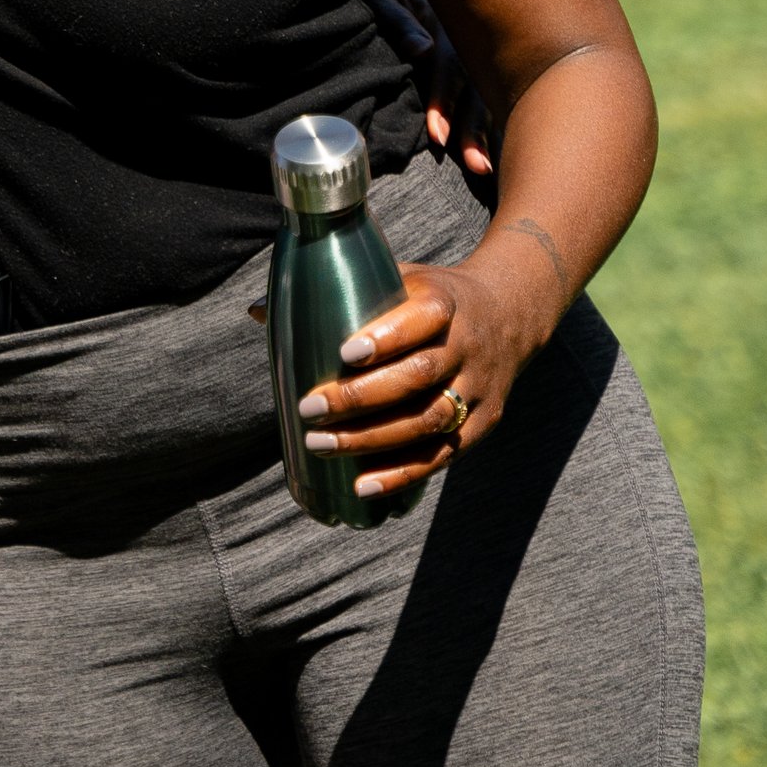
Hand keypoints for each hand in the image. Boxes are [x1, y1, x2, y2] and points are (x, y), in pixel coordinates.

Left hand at [289, 236, 562, 500]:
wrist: (509, 315)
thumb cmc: (430, 299)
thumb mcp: (397, 279)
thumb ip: (335, 293)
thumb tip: (256, 312)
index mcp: (446, 303)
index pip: (423, 320)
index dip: (386, 339)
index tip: (344, 354)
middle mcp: (467, 347)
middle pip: (418, 377)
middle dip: (361, 398)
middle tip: (309, 408)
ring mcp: (478, 389)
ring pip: (428, 420)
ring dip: (372, 440)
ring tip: (321, 446)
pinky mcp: (483, 424)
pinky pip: (443, 455)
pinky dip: (402, 475)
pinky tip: (362, 486)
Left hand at [368, 0, 493, 181]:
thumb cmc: (381, 3)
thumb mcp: (382, 2)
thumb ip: (399, 23)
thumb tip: (423, 50)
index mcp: (446, 25)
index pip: (450, 68)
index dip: (444, 102)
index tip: (437, 136)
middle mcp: (466, 46)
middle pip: (475, 90)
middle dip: (473, 130)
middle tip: (474, 165)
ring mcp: (472, 62)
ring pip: (484, 101)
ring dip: (484, 136)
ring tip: (484, 170)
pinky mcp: (472, 77)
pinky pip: (485, 104)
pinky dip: (489, 131)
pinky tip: (494, 158)